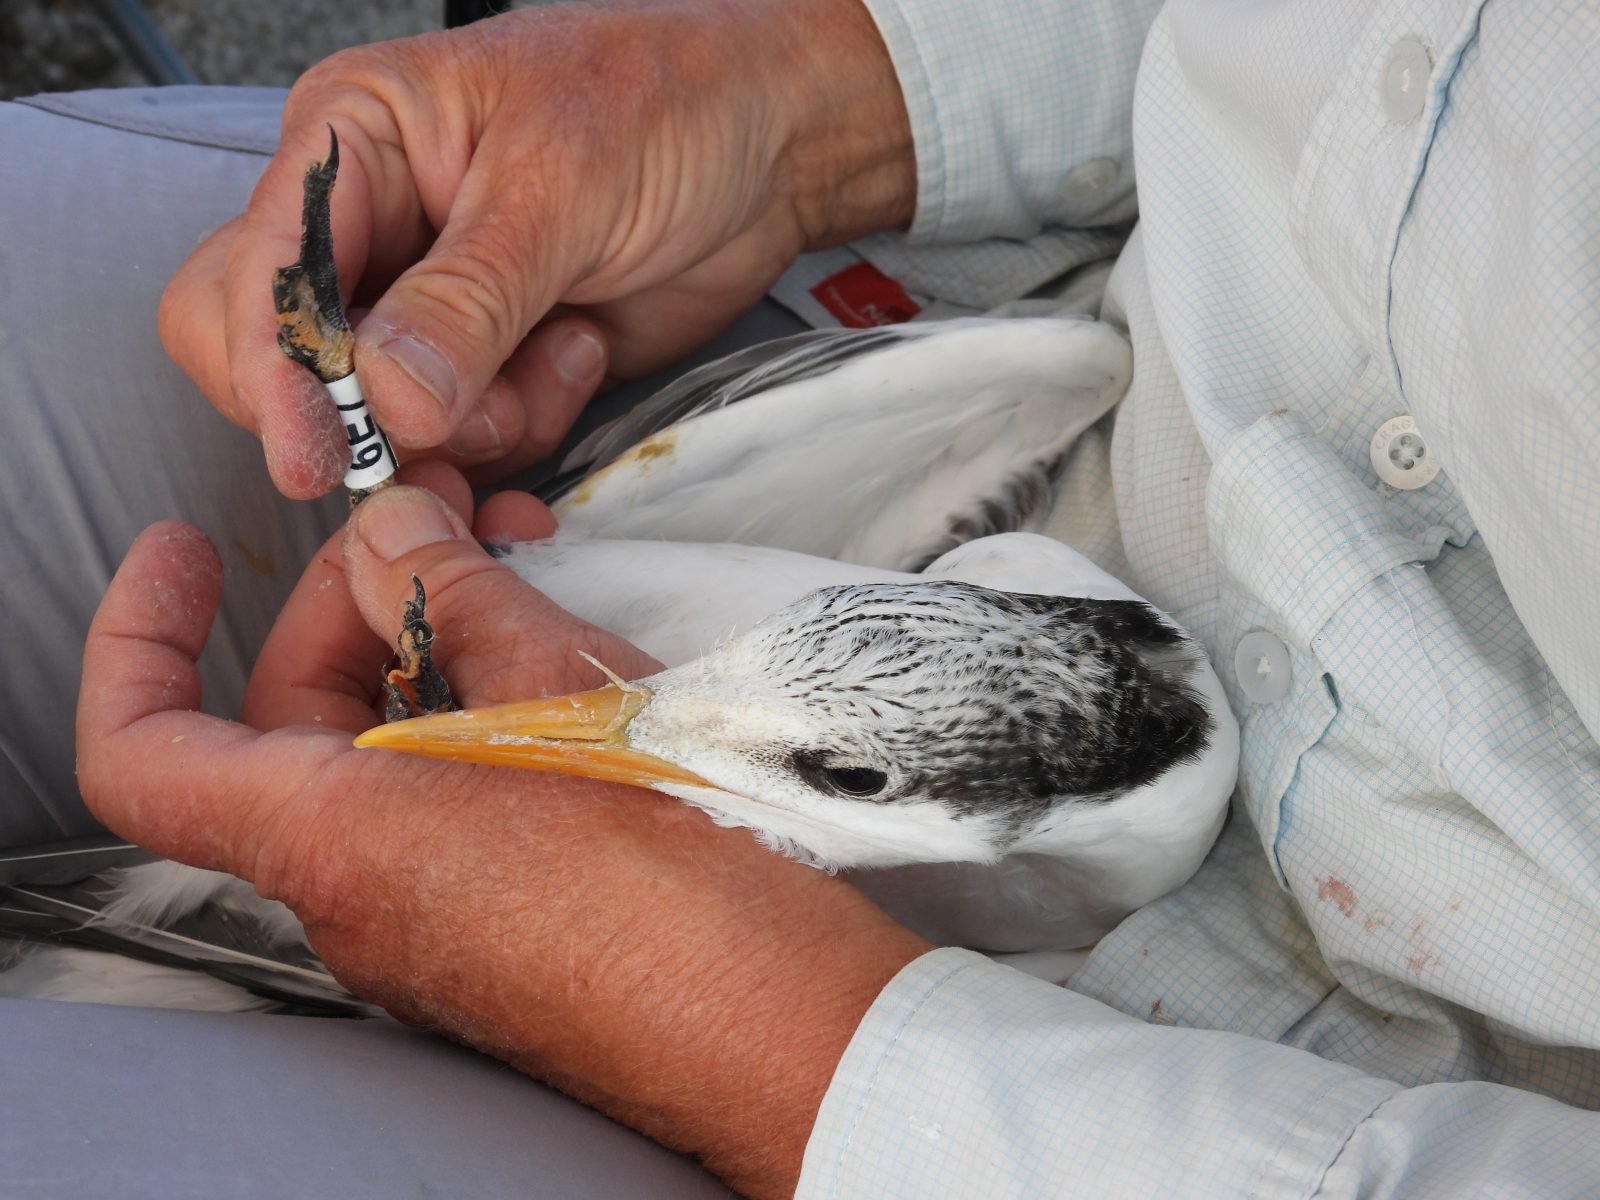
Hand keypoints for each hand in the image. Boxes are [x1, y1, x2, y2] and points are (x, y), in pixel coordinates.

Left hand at [76, 471, 929, 1197]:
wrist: (778, 1022)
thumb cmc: (679, 873)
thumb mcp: (560, 688)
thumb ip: (455, 592)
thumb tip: (395, 531)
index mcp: (335, 839)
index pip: (147, 751)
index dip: (141, 637)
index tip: (191, 553)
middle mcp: (356, 894)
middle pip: (287, 726)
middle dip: (353, 604)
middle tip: (448, 529)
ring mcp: (423, 919)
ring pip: (378, 758)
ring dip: (433, 650)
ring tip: (530, 580)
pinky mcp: (492, 924)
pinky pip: (441, 801)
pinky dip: (473, 714)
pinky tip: (561, 664)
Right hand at [159, 0, 913, 496]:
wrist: (773, 147)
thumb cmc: (665, 105)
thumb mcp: (558, 188)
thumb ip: (466, 301)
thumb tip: (385, 401)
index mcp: (352, 143)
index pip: (254, 273)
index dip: (271, 370)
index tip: (315, 453)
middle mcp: (371, 230)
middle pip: (283, 361)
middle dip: (363, 414)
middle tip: (448, 428)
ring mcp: (430, 309)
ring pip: (386, 420)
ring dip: (476, 419)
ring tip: (566, 341)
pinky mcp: (493, 366)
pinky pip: (469, 440)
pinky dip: (525, 425)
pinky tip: (583, 351)